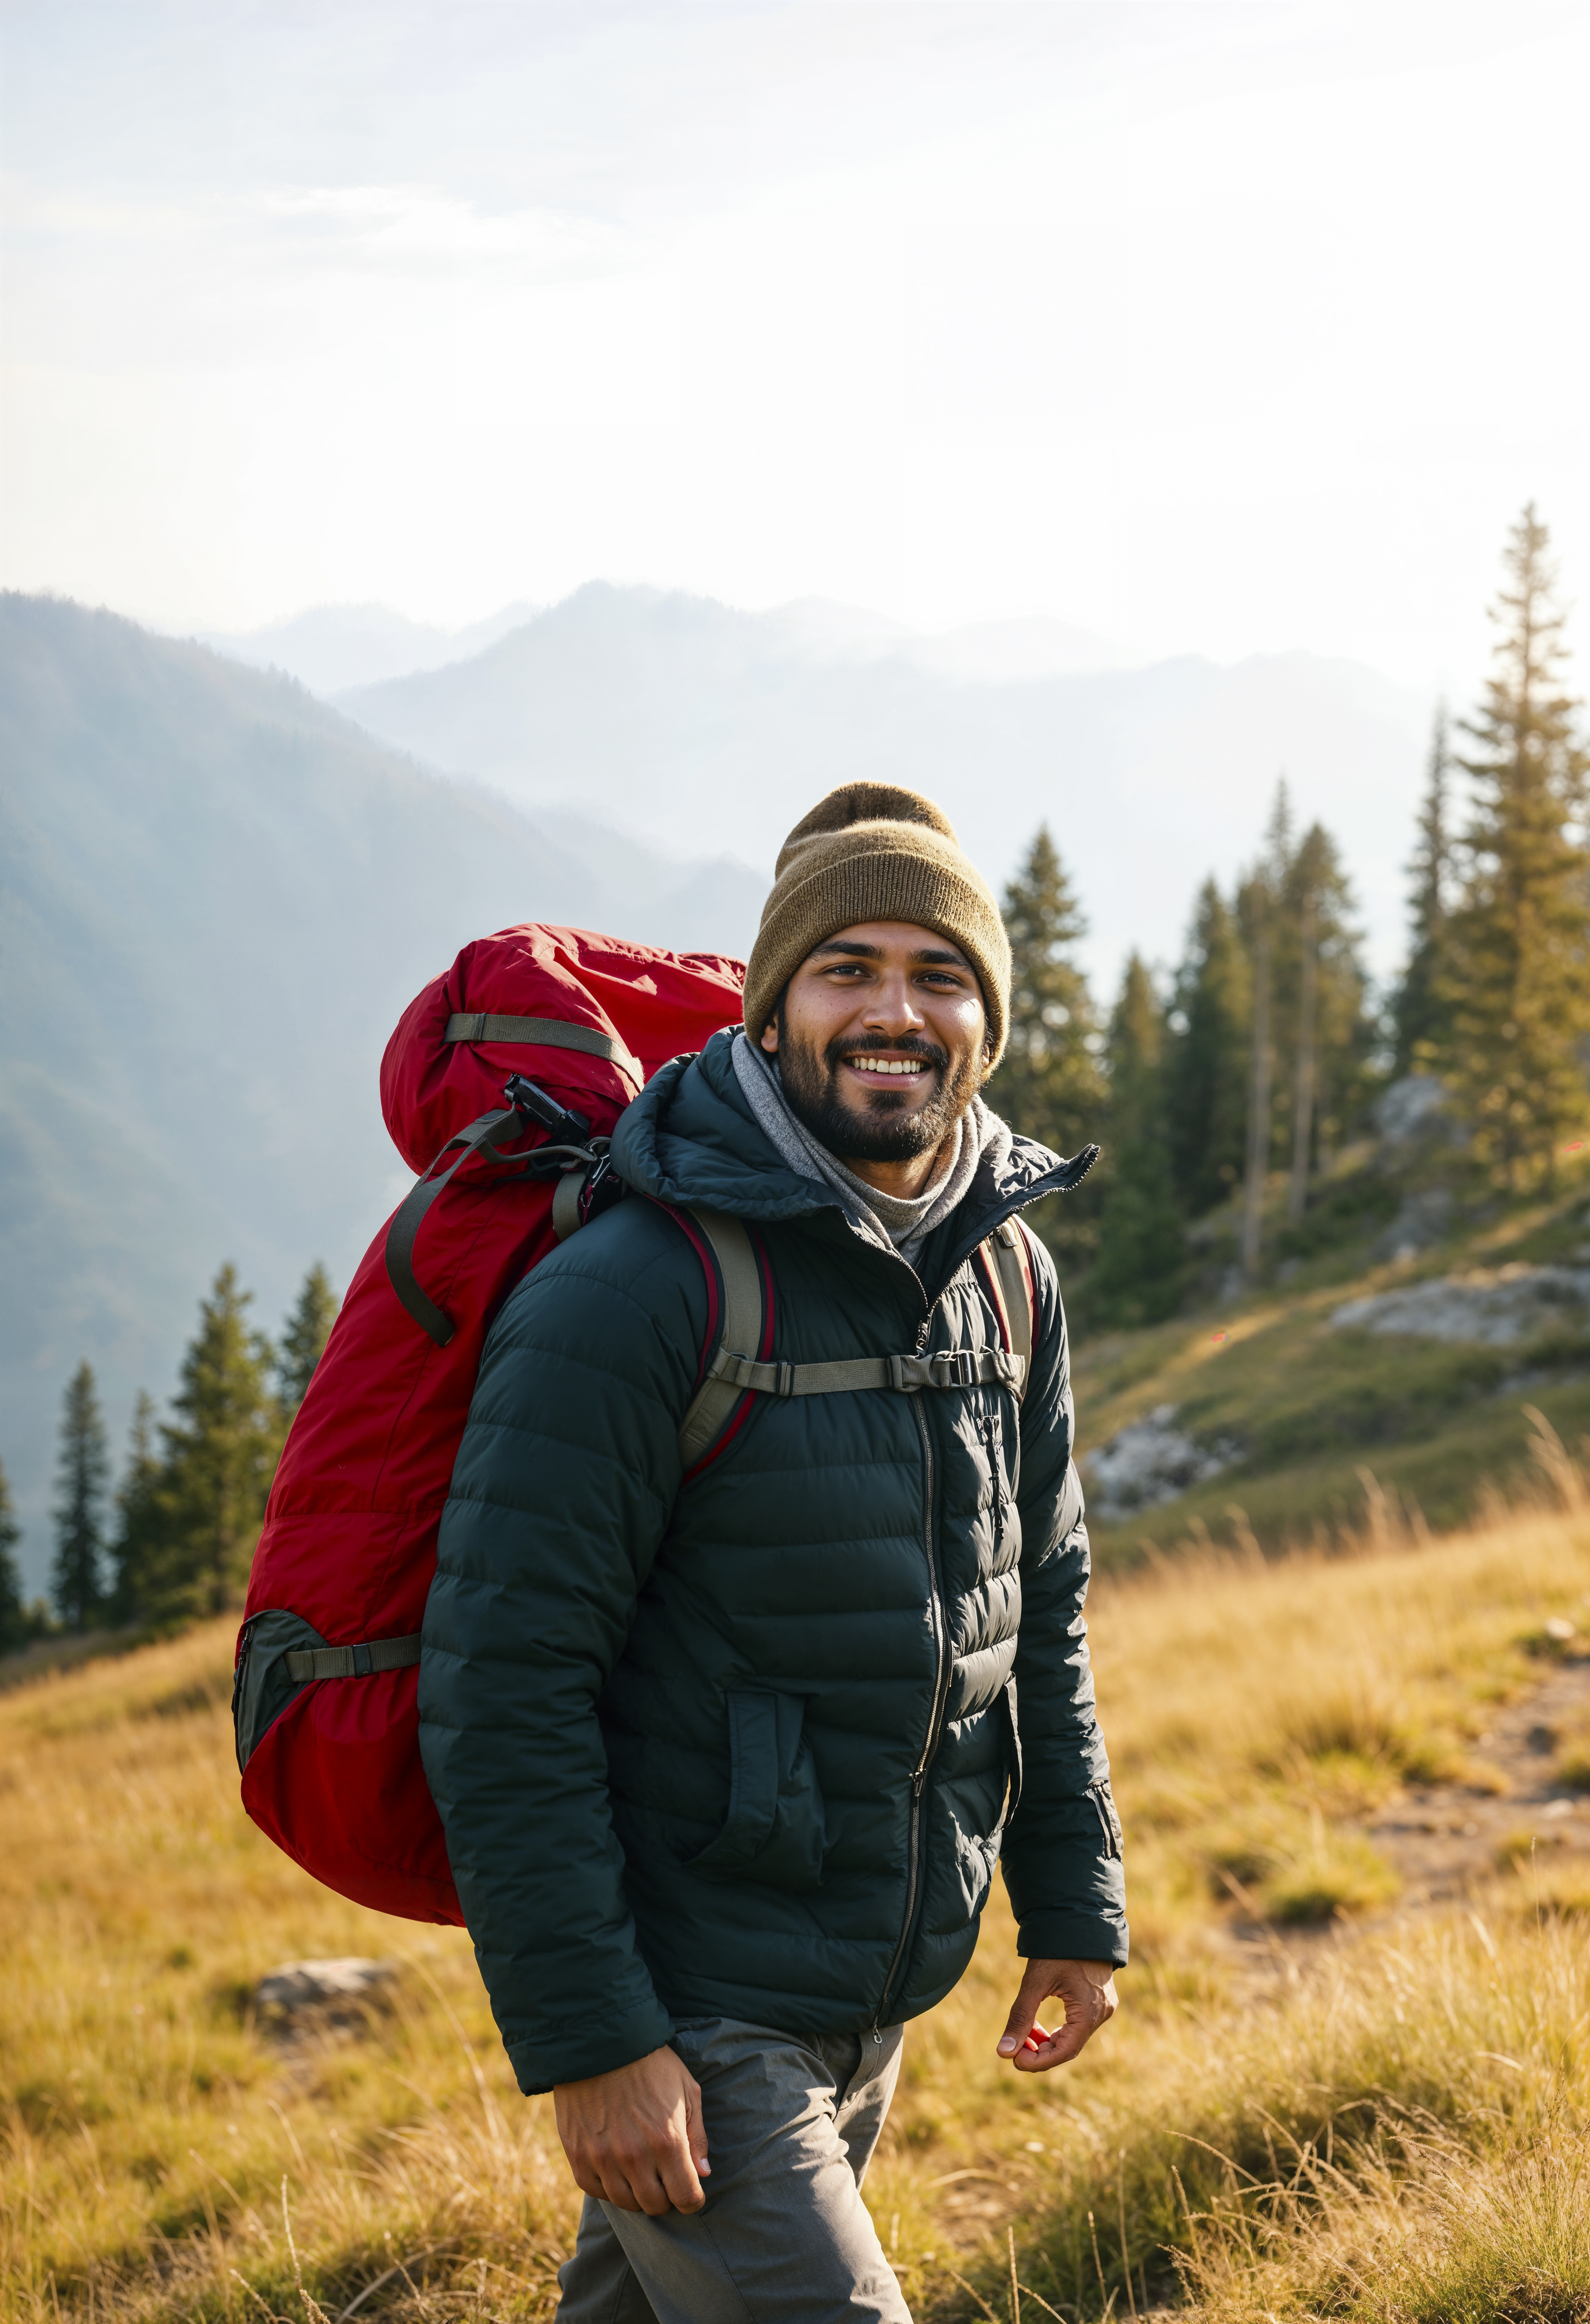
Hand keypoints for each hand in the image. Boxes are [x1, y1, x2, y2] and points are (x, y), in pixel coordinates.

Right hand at [553, 2046, 709, 2214]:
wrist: (600, 2042)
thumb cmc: (651, 2064)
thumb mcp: (686, 2091)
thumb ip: (697, 2136)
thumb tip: (703, 2174)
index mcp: (667, 2141)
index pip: (686, 2198)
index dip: (693, 2198)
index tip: (691, 2190)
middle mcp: (635, 2156)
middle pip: (656, 2206)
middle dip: (666, 2197)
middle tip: (665, 2178)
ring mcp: (603, 2159)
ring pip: (626, 2203)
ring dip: (637, 2193)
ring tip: (641, 2172)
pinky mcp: (578, 2156)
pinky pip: (597, 2191)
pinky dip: (609, 2186)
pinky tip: (616, 2167)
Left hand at [997, 1957, 1117, 2071]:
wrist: (1079, 1919)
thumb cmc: (1057, 1948)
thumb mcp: (1035, 1982)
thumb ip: (1020, 2017)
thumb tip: (1003, 2053)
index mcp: (1090, 2011)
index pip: (1065, 2051)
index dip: (1039, 2062)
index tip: (1015, 2062)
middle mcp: (1102, 2013)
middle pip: (1070, 2047)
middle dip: (1041, 2052)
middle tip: (1015, 2051)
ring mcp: (1104, 2007)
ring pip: (1074, 2037)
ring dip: (1048, 2042)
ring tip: (1024, 2036)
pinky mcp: (1101, 2000)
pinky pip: (1079, 2025)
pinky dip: (1059, 2030)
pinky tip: (1040, 2027)